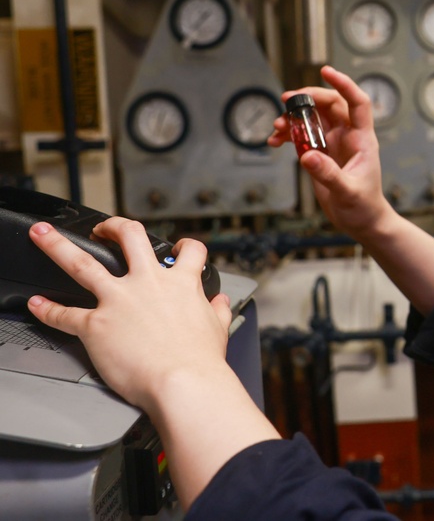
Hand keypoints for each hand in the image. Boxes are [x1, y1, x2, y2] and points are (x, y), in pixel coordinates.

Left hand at [26, 217, 233, 411]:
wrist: (183, 382)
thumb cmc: (200, 361)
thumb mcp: (219, 329)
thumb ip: (219, 311)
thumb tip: (221, 303)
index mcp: (181, 284)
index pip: (189, 250)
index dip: (185, 246)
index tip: (179, 247)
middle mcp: (148, 283)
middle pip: (129, 237)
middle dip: (113, 226)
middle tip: (103, 227)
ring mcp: (119, 301)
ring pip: (81, 263)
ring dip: (57, 246)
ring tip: (43, 236)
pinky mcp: (96, 325)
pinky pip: (63, 314)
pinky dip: (46, 309)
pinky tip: (37, 305)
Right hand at [268, 66, 393, 238]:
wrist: (361, 222)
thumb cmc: (364, 206)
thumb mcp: (348, 192)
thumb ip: (328, 174)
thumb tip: (307, 155)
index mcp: (362, 139)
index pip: (357, 102)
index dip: (344, 84)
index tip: (326, 71)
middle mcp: (348, 136)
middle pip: (329, 104)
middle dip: (308, 98)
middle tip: (287, 100)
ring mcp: (333, 143)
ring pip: (312, 118)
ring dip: (294, 117)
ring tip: (277, 127)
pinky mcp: (320, 154)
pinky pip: (302, 135)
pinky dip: (288, 134)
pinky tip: (275, 141)